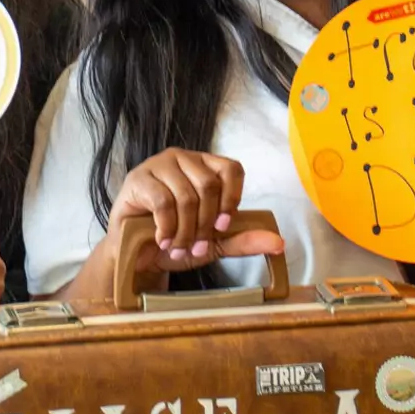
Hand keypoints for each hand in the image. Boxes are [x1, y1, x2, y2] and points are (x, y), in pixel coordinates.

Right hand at [107, 149, 282, 283]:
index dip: (231, 199)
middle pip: (209, 184)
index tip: (222, 228)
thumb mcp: (213, 244)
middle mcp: (183, 159)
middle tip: (195, 247)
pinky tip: (163, 240)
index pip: (231, 169)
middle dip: (205, 223)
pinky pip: (162, 200)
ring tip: (178, 247)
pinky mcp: (138, 179)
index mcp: (205, 166)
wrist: (136, 254)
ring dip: (185, 230)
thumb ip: (243, 240)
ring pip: (186, 195)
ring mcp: (159, 165)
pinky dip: (167, 227)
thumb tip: (278, 243)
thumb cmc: (174, 241)